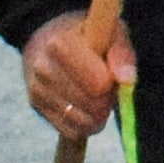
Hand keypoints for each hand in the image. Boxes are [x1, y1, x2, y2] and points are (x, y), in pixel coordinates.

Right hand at [20, 6, 127, 139]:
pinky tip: (85, 108)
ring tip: (96, 95)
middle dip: (106, 100)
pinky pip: (71, 131)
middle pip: (92, 105)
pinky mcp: (36, 106)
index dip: (111, 83)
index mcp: (59, 44)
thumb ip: (121, 53)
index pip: (98, 84)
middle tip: (105, 86)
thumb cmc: (88, 35)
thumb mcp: (110, 32)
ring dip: (97, 115)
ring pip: (82, 121)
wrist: (48, 38)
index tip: (109, 73)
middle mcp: (43, 68)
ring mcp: (37, 89)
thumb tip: (127, 79)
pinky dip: (85, 125)